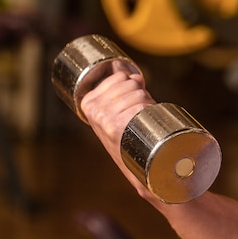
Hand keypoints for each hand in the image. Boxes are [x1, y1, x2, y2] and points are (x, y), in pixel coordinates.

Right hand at [81, 71, 156, 193]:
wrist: (149, 174)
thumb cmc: (135, 142)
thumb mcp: (117, 113)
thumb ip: (116, 89)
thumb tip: (118, 63)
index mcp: (88, 104)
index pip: (118, 75)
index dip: (132, 85)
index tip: (132, 104)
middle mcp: (93, 111)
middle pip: (128, 82)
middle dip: (141, 94)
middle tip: (141, 116)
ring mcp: (104, 118)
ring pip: (137, 91)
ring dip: (147, 103)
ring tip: (143, 122)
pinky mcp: (117, 125)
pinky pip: (140, 102)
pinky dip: (149, 108)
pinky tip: (145, 122)